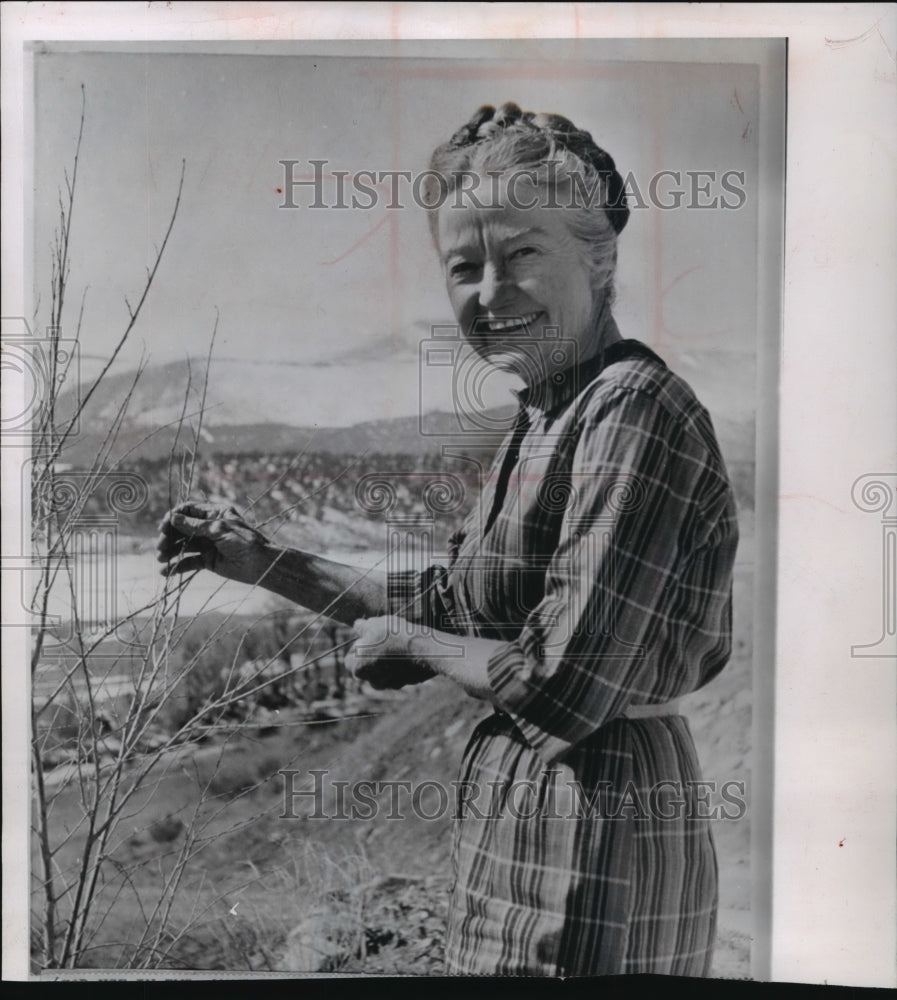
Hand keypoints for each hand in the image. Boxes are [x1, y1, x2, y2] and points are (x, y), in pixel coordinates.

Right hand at [156, 501, 271, 585]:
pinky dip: (177, 566)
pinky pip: (189, 562)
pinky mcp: (207, 560)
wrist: (261, 565)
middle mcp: (210, 527)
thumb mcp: (219, 530)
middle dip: (170, 536)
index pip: (189, 510)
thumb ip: (195, 526)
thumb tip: (173, 518)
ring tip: (161, 559)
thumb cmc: (244, 541)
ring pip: (183, 545)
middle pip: (182, 528)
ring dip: (170, 551)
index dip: (174, 517)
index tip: (163, 527)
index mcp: (215, 514)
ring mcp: (208, 544)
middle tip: (161, 546)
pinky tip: (166, 572)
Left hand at [347, 616, 436, 689]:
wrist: (425, 649)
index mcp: (358, 669)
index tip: (368, 636)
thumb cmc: (395, 636)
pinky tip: (408, 651)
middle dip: (372, 654)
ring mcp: (390, 684)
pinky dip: (400, 664)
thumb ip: (361, 626)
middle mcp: (372, 681)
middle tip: (383, 639)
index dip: (358, 645)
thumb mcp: (374, 624)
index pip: (349, 658)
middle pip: (367, 666)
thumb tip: (358, 625)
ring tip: (396, 643)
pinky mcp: (406, 683)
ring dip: (386, 660)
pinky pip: (399, 672)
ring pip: (383, 670)